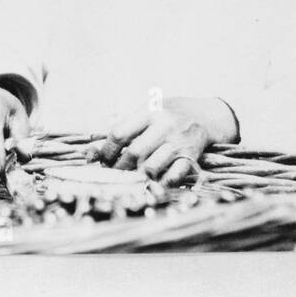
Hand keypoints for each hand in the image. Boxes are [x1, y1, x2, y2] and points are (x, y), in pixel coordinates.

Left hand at [94, 98, 236, 185]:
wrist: (205, 115)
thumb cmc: (167, 115)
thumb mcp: (146, 113)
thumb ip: (122, 129)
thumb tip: (90, 152)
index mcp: (149, 112)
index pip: (120, 132)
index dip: (106, 150)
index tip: (102, 160)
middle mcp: (164, 125)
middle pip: (134, 152)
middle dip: (119, 168)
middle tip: (114, 174)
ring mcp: (178, 142)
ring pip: (151, 167)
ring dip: (137, 178)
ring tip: (130, 180)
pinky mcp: (190, 156)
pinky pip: (172, 176)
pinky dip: (159, 185)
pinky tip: (151, 185)